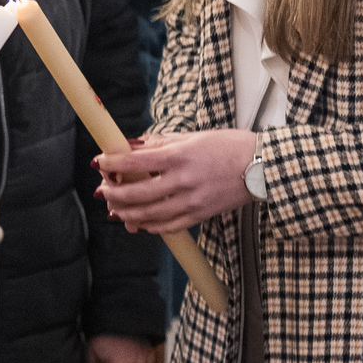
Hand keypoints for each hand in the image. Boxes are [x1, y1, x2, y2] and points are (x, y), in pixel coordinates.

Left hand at [95, 130, 259, 234]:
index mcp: (180, 155)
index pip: (136, 161)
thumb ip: (160, 143)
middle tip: (103, 190)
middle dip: (114, 193)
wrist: (262, 167)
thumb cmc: (228, 146)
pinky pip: (167, 226)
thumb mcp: (192, 137)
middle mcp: (184, 180)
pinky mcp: (200, 215)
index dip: (113, 162)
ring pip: (149, 214)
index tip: (100, 162)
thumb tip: (131, 146)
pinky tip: (139, 221)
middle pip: (137, 193)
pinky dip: (149, 225)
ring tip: (114, 208)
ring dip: (126, 213)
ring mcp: (192, 201)